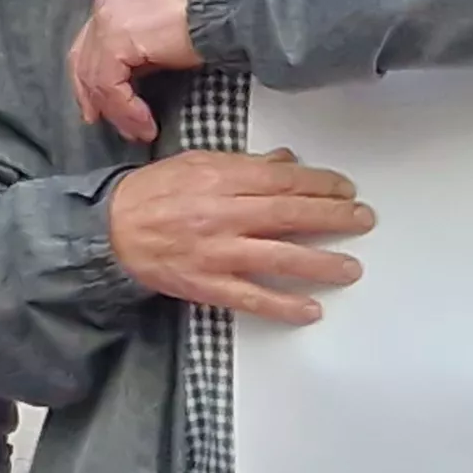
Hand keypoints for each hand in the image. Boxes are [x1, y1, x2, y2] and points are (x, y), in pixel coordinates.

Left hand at [70, 0, 204, 143]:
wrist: (222, 12)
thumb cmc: (202, 23)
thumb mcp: (155, 39)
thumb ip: (133, 56)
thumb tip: (123, 86)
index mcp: (110, 6)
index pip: (85, 51)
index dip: (88, 85)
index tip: (97, 111)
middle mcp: (103, 10)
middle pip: (85, 66)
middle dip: (99, 103)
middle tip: (119, 128)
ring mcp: (106, 24)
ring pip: (97, 80)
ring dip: (119, 113)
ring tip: (138, 131)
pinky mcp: (116, 40)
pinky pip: (110, 85)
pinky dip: (125, 109)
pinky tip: (144, 122)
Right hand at [107, 148, 372, 323]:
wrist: (109, 231)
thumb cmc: (151, 194)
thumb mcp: (195, 164)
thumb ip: (243, 164)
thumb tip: (287, 163)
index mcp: (220, 180)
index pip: (284, 180)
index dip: (322, 184)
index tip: (346, 189)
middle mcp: (223, 215)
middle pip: (290, 215)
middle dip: (334, 217)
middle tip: (363, 220)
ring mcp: (216, 252)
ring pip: (279, 257)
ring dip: (321, 263)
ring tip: (350, 268)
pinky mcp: (207, 284)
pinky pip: (251, 297)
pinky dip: (283, 305)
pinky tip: (311, 310)